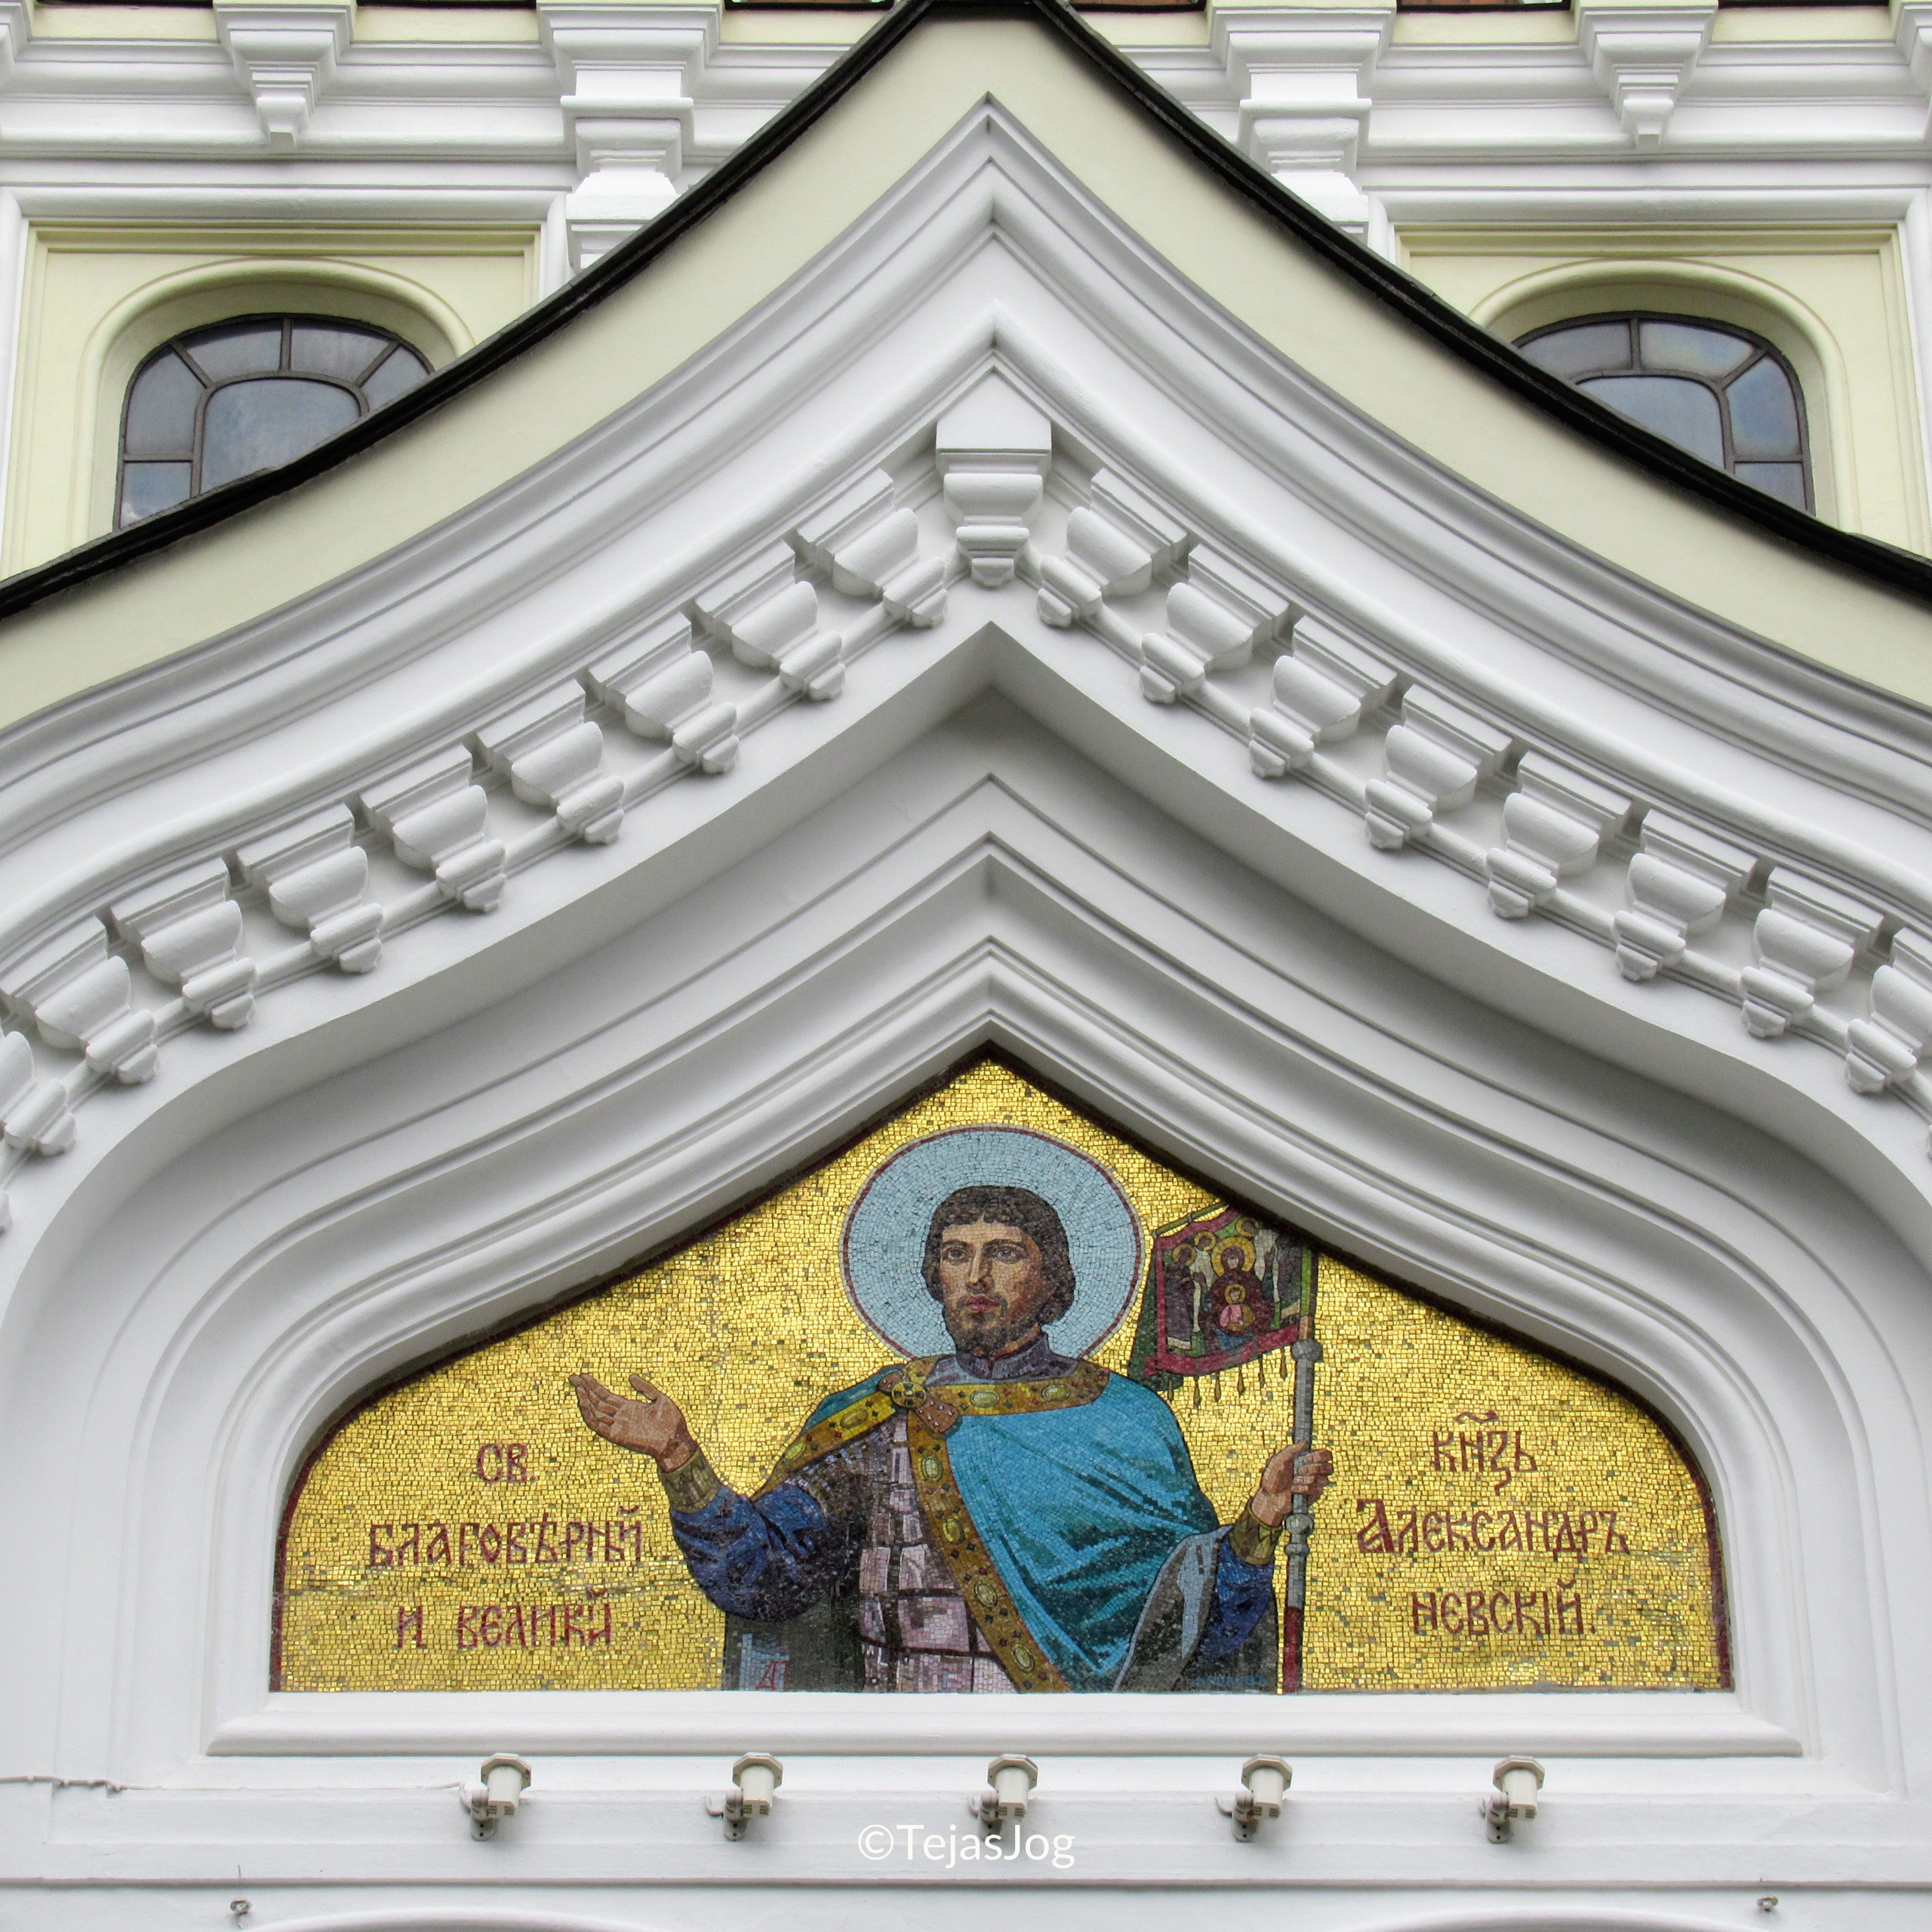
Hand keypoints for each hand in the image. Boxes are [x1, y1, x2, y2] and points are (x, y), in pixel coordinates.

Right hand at [569, 1370, 696, 1469]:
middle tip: (572, 1377)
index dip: (594, 1385)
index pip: (606, 1395)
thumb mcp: (659, 1398)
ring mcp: (617, 1426)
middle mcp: (620, 1416)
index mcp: (628, 1408)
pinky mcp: (616, 1436)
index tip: (583, 1375)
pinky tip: (584, 1403)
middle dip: (585, 1389)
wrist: (676, 1441)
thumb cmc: (672, 1422)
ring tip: (577, 1386)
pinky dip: (589, 1415)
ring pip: (595, 1412)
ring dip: (585, 1400)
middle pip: (597, 1401)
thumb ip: (645, 1388)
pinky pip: (598, 1426)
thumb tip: (630, 1376)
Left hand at [1248, 1438, 1331, 1528]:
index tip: (1305, 1459)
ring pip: (1324, 1479)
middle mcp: (1313, 1471)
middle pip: (1329, 1467)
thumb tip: (1305, 1441)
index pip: (1325, 1455)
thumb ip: (1291, 1449)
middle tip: (1299, 1470)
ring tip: (1294, 1481)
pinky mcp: (1313, 1495)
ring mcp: (1314, 1483)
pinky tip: (1294, 1489)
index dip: (1320, 1456)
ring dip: (1307, 1479)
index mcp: (1306, 1460)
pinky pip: (1317, 1490)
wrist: (1270, 1497)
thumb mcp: (1278, 1460)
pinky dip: (1304, 1488)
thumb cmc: (1272, 1478)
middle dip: (1314, 1469)